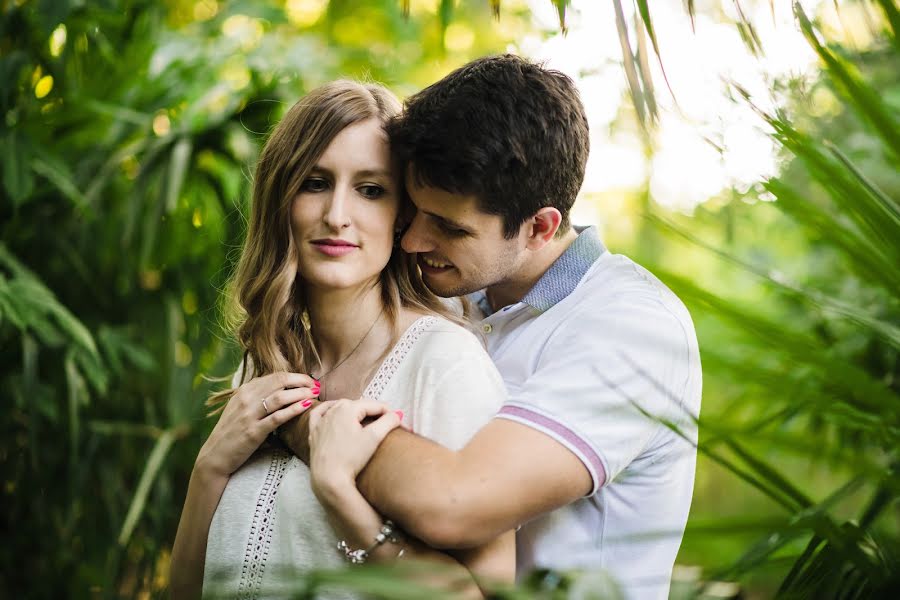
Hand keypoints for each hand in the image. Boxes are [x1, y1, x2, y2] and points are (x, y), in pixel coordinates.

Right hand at [195, 371, 318, 479]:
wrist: (215, 456)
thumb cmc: (232, 433)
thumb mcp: (241, 408)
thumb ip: (258, 397)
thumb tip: (282, 389)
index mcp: (244, 391)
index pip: (275, 376)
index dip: (296, 376)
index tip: (309, 380)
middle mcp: (246, 399)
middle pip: (280, 382)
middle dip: (302, 381)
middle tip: (316, 385)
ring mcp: (249, 415)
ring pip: (281, 397)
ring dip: (302, 393)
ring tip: (315, 394)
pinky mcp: (253, 432)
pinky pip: (278, 417)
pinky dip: (294, 409)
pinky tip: (306, 406)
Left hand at [308, 399, 401, 494]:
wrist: (329, 478)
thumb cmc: (351, 458)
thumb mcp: (374, 437)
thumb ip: (388, 422)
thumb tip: (397, 415)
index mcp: (348, 408)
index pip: (375, 405)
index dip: (389, 412)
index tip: (398, 422)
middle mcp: (333, 410)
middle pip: (358, 405)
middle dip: (372, 411)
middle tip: (385, 423)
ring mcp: (321, 421)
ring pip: (340, 407)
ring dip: (353, 410)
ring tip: (365, 418)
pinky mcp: (314, 432)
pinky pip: (319, 414)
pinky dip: (327, 411)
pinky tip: (331, 411)